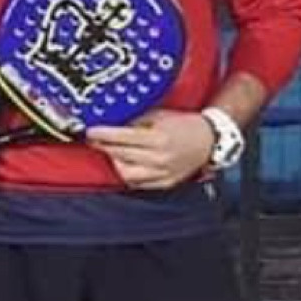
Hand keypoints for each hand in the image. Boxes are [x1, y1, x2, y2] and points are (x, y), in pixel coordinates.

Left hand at [86, 110, 214, 190]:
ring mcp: (162, 174)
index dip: (104, 134)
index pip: (123, 138)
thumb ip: (136, 121)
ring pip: (127, 174)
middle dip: (104, 147)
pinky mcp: (164, 183)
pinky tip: (126, 164)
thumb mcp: (160, 116)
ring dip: (116, 162)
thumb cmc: (185, 125)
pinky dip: (129, 174)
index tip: (90, 132)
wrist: (209, 141)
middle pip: (122, 155)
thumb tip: (113, 124)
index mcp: (159, 139)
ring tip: (113, 152)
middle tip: (94, 140)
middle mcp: (160, 159)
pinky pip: (138, 184)